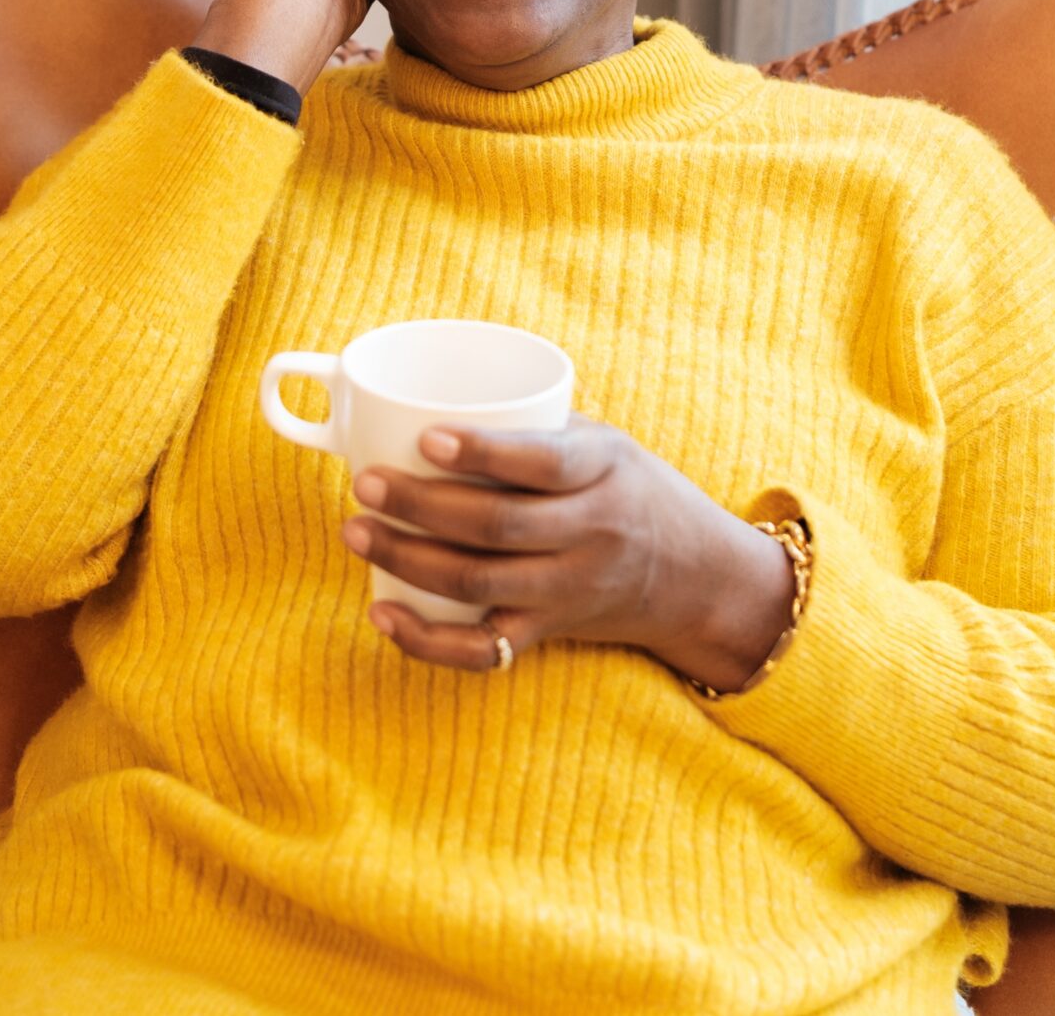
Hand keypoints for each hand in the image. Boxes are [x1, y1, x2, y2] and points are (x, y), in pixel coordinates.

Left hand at [340, 410, 797, 686]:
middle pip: (497, 526)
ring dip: (407, 560)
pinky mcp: (548, 632)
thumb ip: (535, 429)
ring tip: (357, 531)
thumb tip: (426, 404)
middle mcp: (591, 534)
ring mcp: (569, 589)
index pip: (543, 462)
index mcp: (603, 472)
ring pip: (479, 583)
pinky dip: (425, 640)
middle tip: (366, 484)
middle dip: (420, 506)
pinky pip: (481, 650)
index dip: (483, 452)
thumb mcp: (604, 444)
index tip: (426, 438)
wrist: (697, 577)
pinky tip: (382, 614)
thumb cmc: (631, 490)